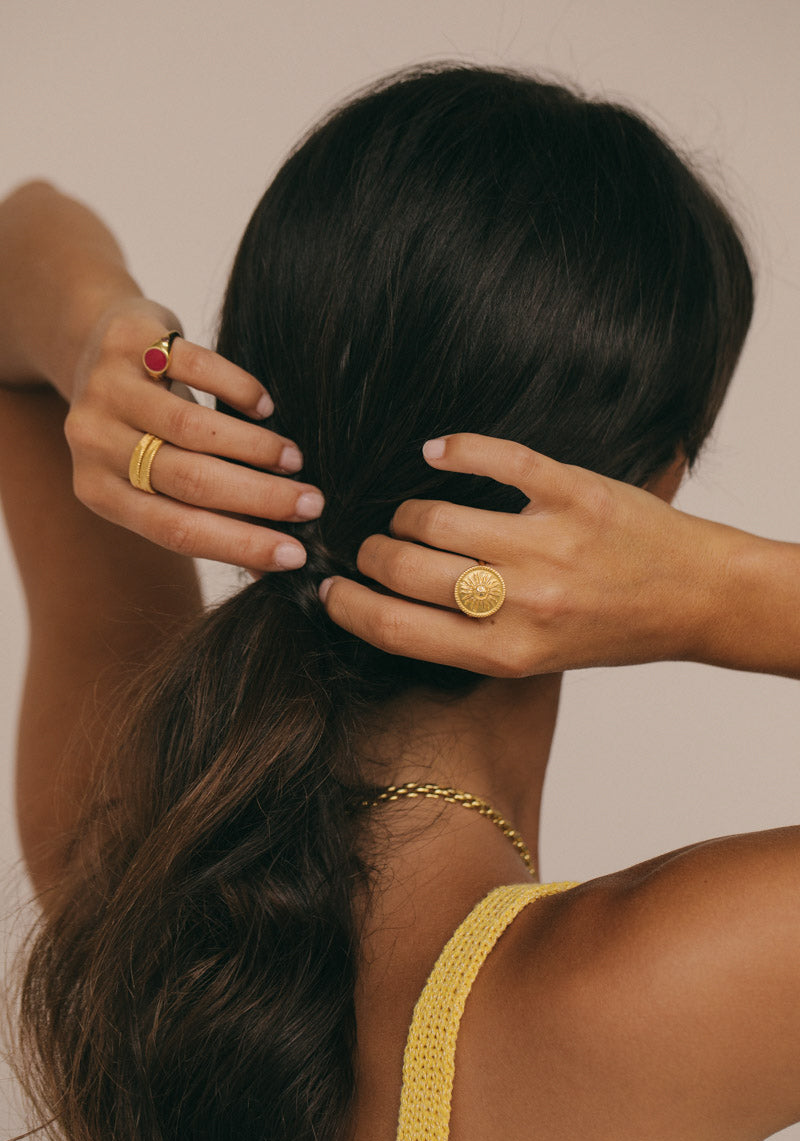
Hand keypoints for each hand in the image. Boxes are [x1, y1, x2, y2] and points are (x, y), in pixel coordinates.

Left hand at [65, 298, 322, 571]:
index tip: (294, 554)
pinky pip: (195, 366)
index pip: (176, 530)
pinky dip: (239, 389)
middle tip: (312, 504)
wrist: (91, 348)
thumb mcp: (158, 480)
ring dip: (255, 448)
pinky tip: (265, 407)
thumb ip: (210, 519)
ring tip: (294, 459)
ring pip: (193, 429)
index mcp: (99, 493)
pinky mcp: (130, 342)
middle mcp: (94, 444)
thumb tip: (275, 567)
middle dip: (260, 498)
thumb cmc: (139, 431)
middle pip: (189, 480)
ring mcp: (107, 390)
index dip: (239, 544)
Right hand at [319, 433, 726, 675]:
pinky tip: (437, 453)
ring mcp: (549, 546)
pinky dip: (454, 449)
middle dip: (372, 554)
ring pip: (434, 516)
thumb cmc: (612, 630)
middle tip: (375, 546)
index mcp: (508, 654)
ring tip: (415, 514)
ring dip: (410, 512)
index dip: (347, 607)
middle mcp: (523, 604)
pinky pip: (495, 460)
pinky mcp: (575, 494)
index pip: (396, 630)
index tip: (329, 590)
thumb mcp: (535, 657)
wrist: (698, 598)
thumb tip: (387, 600)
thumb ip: (468, 635)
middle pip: (402, 569)